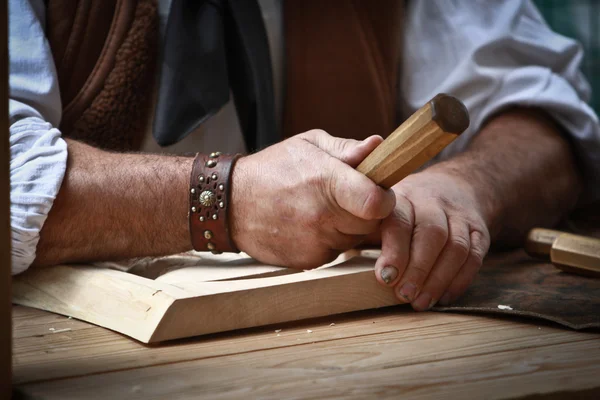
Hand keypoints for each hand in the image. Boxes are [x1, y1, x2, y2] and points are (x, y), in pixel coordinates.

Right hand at [231, 130, 395, 268]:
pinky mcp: (308, 260)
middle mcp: (322, 216)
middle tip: (346, 197)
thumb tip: (378, 146)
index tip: (378, 191)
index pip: (378, 203)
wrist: (231, 203)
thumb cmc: (272, 169)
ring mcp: (314, 242)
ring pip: (354, 238)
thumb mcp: (308, 145)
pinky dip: (330, 240)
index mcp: (327, 181)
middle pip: (371, 223)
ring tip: (322, 208)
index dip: (385, 198)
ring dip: (347, 226)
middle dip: (366, 211)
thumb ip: (347, 149)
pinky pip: (335, 251)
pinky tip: (310, 224)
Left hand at [373, 164, 490, 310]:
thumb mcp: (379, 212)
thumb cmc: (403, 211)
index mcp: (402, 197)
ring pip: (456, 246)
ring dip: (439, 278)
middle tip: (404, 296)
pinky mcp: (478, 229)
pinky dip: (460, 279)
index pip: (399, 221)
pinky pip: (475, 255)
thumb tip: (333, 254)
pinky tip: (443, 296)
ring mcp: (458, 215)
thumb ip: (361, 231)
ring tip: (421, 302)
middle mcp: (432, 202)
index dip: (394, 251)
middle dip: (418, 269)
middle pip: (431, 233)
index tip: (385, 278)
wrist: (452, 187)